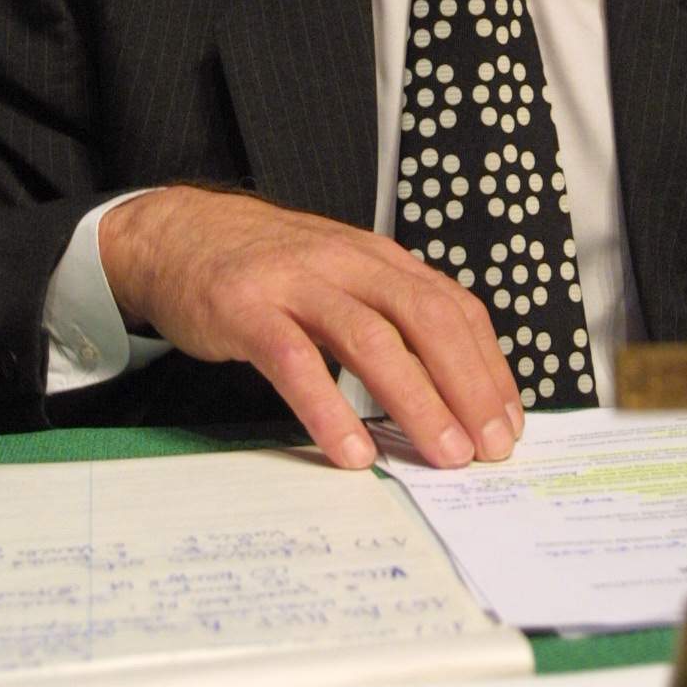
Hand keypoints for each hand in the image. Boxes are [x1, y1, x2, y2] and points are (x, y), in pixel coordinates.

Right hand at [99, 186, 524, 471]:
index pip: (453, 307)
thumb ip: (387, 316)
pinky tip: (352, 451)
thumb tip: (447, 387)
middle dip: (468, 385)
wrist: (178, 233)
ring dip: (416, 401)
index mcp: (378, 259)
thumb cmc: (267, 268)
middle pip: (426, 319)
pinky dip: (329, 409)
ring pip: (372, 339)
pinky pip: (296, 362)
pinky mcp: (247, 309)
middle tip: (490, 446)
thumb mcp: (339, 276)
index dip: (488, 366)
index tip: (508, 421)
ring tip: (442, 453)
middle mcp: (347, 263)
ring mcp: (297, 283)